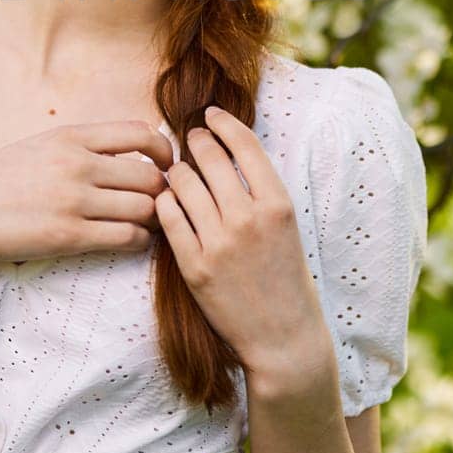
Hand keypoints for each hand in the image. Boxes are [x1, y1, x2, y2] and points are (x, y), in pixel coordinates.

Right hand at [0, 120, 174, 269]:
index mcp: (71, 137)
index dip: (165, 150)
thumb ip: (82, 146)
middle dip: (163, 191)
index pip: (141, 133)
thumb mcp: (41, 146)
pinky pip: (126, 237)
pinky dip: (138, 241)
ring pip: (145, 209)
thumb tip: (129, 150)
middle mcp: (77, 165)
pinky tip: (131, 240)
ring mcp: (73, 202)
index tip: (167, 165)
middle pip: (151, 176)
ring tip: (147, 224)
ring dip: (154, 219)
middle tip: (160, 202)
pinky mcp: (68, 237)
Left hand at [154, 106, 330, 377]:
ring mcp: (218, 243)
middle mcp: (248, 218)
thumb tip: (226, 150)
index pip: (245, 145)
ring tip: (178, 173)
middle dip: (196, 141)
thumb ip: (260, 191)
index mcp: (278, 204)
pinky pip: (167, 217)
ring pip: (183, 183)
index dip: (224, 123)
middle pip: (209, 158)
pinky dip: (166, 203)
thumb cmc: (287, 278)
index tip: (212, 115)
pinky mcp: (194, 267)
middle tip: (189, 138)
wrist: (283, 336)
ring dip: (177, 171)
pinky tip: (169, 203)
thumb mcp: (287, 226)